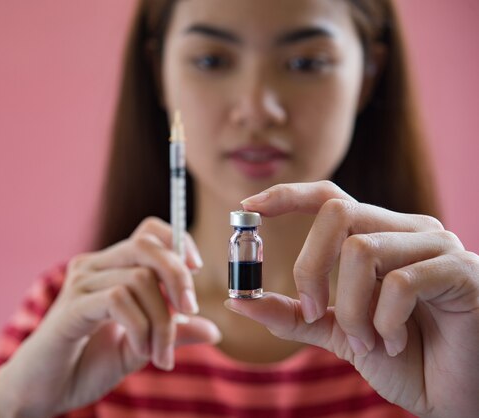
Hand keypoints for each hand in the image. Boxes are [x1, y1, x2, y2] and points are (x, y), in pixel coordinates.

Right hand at [0, 217, 220, 417]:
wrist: (42, 393)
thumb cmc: (86, 366)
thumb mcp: (141, 348)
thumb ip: (173, 333)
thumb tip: (214, 330)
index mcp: (110, 269)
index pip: (147, 232)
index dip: (177, 241)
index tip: (196, 269)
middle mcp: (94, 267)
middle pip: (146, 246)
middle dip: (177, 276)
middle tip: (190, 311)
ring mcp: (80, 283)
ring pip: (139, 279)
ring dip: (161, 321)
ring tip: (159, 355)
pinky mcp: (72, 306)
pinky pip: (119, 300)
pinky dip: (140, 327)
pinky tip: (139, 350)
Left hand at [226, 181, 478, 417]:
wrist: (455, 396)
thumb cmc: (403, 358)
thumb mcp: (336, 333)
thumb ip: (294, 314)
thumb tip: (239, 299)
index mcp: (379, 236)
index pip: (329, 196)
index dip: (287, 195)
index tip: (247, 206)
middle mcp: (407, 230)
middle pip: (336, 212)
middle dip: (310, 265)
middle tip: (313, 309)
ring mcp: (437, 246)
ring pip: (361, 250)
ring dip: (350, 309)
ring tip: (367, 341)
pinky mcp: (461, 271)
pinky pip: (401, 283)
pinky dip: (384, 322)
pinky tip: (395, 342)